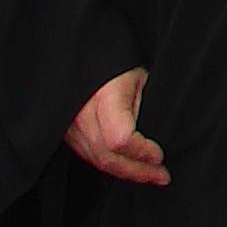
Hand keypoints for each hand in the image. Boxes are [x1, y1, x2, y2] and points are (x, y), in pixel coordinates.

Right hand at [64, 67, 167, 184]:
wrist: (78, 51)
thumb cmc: (114, 59)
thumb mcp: (138, 76)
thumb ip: (142, 107)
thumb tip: (154, 138)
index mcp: (103, 96)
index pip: (120, 138)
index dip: (141, 151)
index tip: (159, 154)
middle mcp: (81, 114)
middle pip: (107, 156)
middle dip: (138, 171)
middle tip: (162, 175)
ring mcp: (69, 125)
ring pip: (96, 160)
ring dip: (125, 172)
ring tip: (150, 174)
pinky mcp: (65, 130)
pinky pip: (88, 154)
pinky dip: (109, 163)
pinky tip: (127, 165)